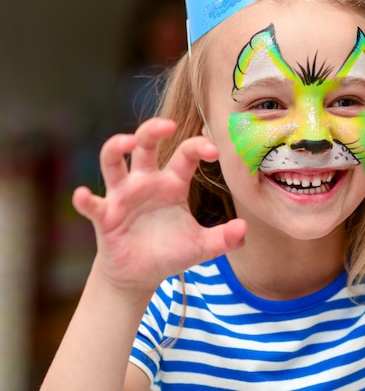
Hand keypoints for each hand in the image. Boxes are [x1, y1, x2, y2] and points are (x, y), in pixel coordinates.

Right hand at [72, 118, 246, 291]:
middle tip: (167, 124)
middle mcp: (146, 181)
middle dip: (153, 130)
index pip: (185, 155)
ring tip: (125, 142)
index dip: (199, 147)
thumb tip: (244, 228)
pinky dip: (85, 199)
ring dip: (116, 148)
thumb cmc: (171, 251)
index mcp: (173, 183)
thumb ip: (223, 238)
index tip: (214, 150)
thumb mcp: (201, 246)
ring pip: (113, 162)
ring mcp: (123, 195)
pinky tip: (85, 195)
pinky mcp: (104, 215)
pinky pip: (92, 204)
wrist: (141, 274)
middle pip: (146, 145)